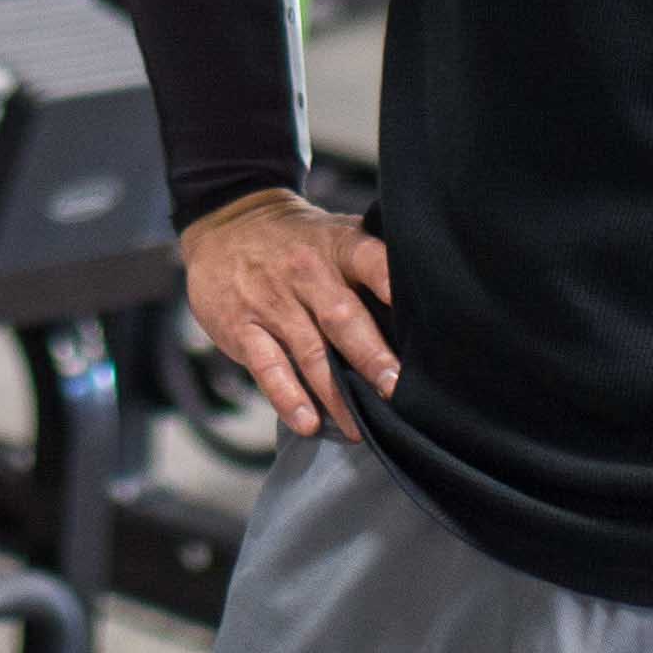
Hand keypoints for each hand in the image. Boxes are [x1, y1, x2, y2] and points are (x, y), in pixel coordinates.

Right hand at [178, 190, 397, 441]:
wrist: (225, 224)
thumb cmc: (298, 242)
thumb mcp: (334, 235)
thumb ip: (372, 265)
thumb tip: (427, 312)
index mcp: (337, 246)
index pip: (370, 261)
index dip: (392, 286)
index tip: (419, 319)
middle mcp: (306, 271)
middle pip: (342, 317)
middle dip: (371, 356)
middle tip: (394, 390)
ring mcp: (271, 300)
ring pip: (309, 352)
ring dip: (336, 394)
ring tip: (360, 428)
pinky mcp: (241, 327)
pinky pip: (267, 366)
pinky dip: (287, 396)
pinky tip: (307, 422)